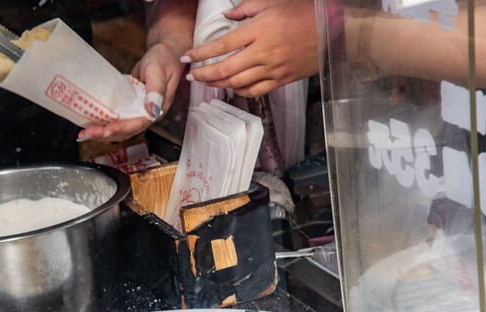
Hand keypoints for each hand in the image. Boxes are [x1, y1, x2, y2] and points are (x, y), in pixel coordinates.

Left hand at [78, 43, 185, 141]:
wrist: (163, 54)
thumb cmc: (163, 60)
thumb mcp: (159, 72)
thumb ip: (156, 90)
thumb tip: (152, 111)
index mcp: (157, 110)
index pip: (137, 124)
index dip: (121, 128)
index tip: (106, 131)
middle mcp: (147, 115)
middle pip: (125, 131)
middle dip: (105, 134)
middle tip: (85, 135)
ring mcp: (137, 113)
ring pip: (119, 128)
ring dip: (102, 132)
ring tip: (84, 134)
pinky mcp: (129, 108)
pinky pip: (116, 119)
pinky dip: (104, 122)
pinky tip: (91, 123)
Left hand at [182, 0, 317, 96]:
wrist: (335, 30)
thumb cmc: (305, 12)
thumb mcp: (274, 2)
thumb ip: (246, 8)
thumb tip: (226, 16)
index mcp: (260, 30)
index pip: (221, 45)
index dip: (201, 54)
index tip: (187, 57)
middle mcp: (264, 52)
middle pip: (225, 70)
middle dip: (204, 75)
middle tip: (191, 76)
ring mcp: (273, 69)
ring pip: (238, 83)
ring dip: (218, 85)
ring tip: (206, 82)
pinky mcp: (282, 80)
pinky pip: (255, 91)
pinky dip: (240, 91)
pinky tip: (231, 87)